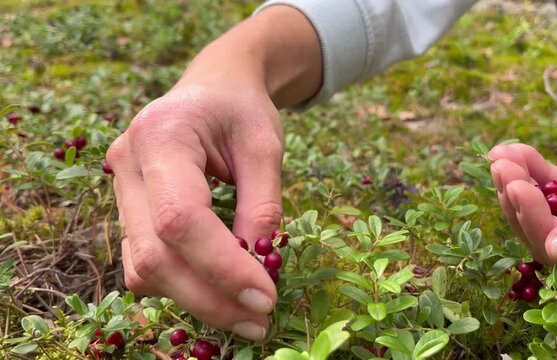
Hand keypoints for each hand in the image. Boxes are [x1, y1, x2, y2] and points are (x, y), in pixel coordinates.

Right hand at [106, 6, 321, 339]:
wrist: (213, 88)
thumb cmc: (241, 110)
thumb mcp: (265, 146)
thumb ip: (263, 206)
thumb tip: (260, 269)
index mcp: (160, 136)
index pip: (181, 218)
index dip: (222, 266)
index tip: (267, 296)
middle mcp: (126, 165)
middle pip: (154, 254)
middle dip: (209, 298)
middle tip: (260, 320)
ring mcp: (119, 190)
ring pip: (143, 268)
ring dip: (195, 299)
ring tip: (246, 312)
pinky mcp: (127, 211)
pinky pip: (144, 263)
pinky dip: (181, 285)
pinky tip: (218, 290)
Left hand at [489, 143, 556, 298]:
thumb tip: (555, 248)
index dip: (534, 221)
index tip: (517, 187)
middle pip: (544, 233)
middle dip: (517, 199)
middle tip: (499, 166)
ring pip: (548, 209)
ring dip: (521, 181)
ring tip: (499, 155)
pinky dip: (540, 172)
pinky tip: (519, 153)